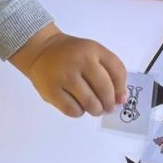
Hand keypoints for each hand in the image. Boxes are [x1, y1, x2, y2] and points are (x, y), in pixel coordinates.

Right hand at [10, 24, 126, 116]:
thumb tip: (120, 100)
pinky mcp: (52, 91)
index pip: (117, 71)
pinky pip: (73, 110)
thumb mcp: (92, 52)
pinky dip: (79, 112)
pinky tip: (78, 106)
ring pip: (90, 103)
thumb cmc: (72, 54)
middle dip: (109, 103)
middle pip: (104, 90)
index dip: (121, 89)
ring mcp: (65, 76)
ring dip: (96, 110)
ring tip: (94, 108)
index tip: (120, 98)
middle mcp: (80, 61)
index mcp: (93, 50)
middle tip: (107, 108)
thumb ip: (110, 72)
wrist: (41, 50)